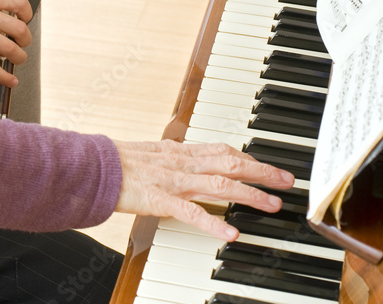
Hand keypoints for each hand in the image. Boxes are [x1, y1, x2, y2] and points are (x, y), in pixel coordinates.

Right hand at [0, 0, 32, 87]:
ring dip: (19, 57)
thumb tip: (11, 15)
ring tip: (17, 59)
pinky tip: (11, 81)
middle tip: (21, 43)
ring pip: (9, 48)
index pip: (19, 2)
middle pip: (19, 29)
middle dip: (26, 40)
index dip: (28, 13)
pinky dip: (4, 77)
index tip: (25, 19)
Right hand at [114, 139, 294, 241]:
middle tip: (287, 181)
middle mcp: (182, 162)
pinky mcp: (160, 199)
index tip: (269, 165)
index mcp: (180, 151)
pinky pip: (191, 211)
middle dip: (262, 171)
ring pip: (220, 184)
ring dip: (250, 194)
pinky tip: (231, 233)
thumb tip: (188, 156)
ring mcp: (173, 180)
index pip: (223, 149)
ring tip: (272, 204)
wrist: (95, 165)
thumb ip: (174, 155)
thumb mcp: (153, 152)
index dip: (250, 157)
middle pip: (231, 163)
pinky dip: (213, 221)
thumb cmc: (119, 161)